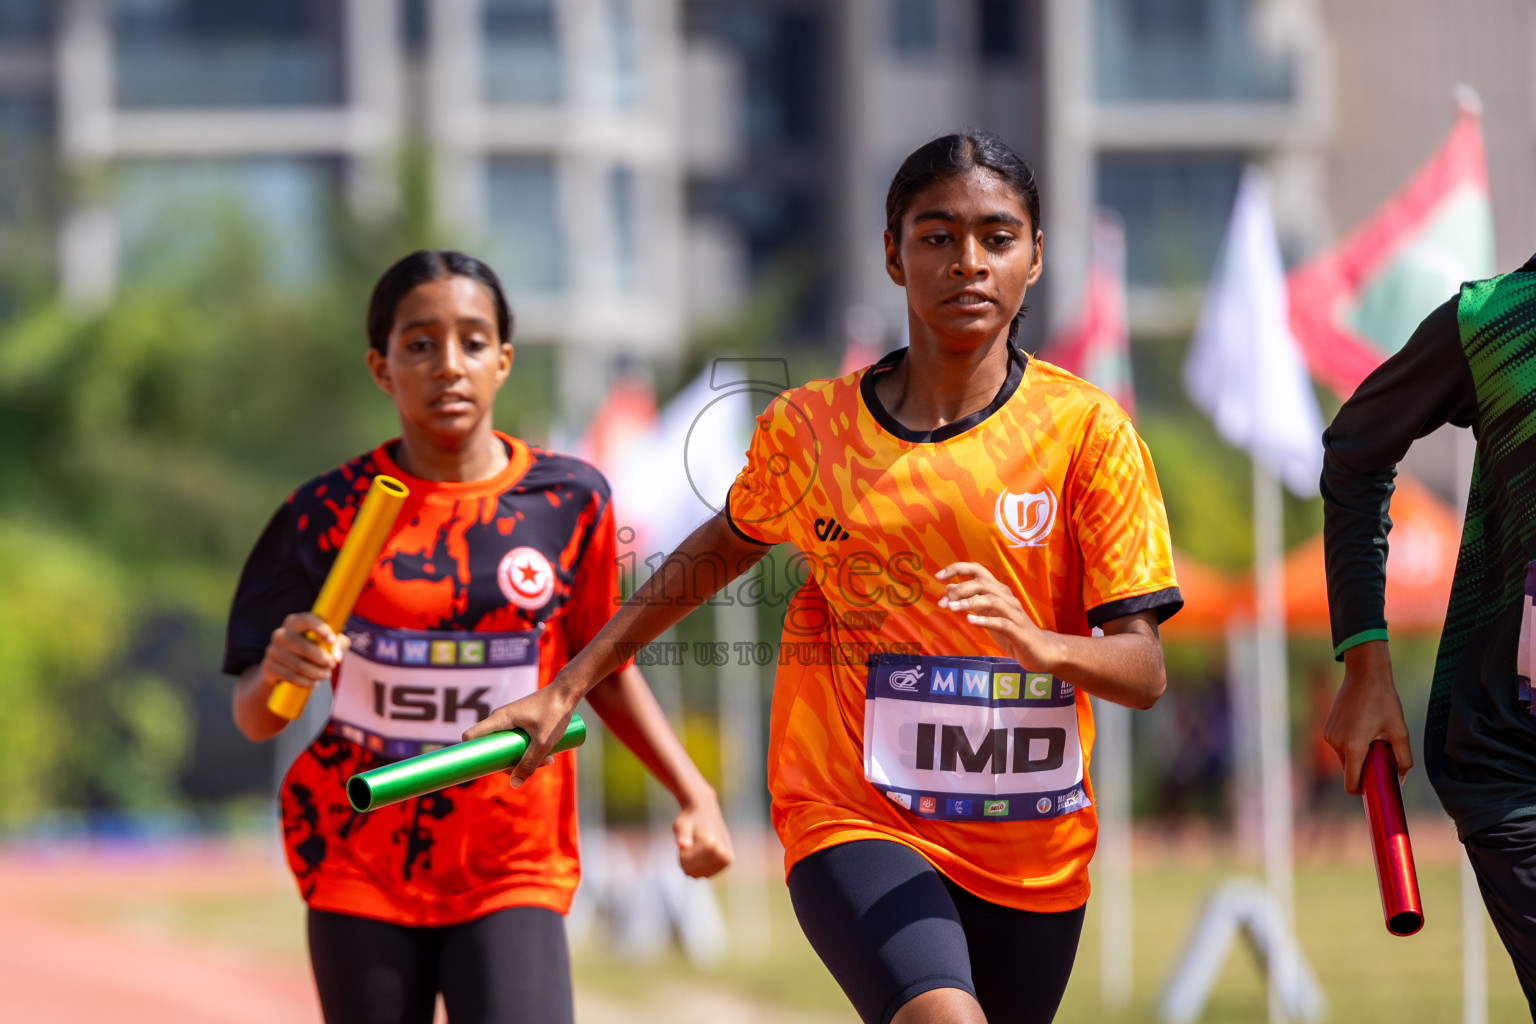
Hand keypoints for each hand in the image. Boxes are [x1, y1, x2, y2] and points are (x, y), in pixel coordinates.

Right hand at [261, 612, 347, 691]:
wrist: (285, 666)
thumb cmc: (313, 648)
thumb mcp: (329, 643)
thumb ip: (339, 645)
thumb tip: (337, 657)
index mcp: (295, 622)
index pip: (307, 620)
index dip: (321, 629)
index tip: (332, 640)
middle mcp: (281, 634)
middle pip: (304, 647)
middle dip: (322, 658)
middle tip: (332, 665)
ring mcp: (272, 650)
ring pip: (298, 665)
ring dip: (315, 672)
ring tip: (326, 675)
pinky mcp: (268, 667)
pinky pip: (289, 676)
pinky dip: (305, 681)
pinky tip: (314, 683)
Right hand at [463, 676, 578, 788]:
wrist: (568, 691)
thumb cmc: (555, 712)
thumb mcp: (543, 742)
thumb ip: (529, 763)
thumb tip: (513, 784)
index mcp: (499, 719)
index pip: (471, 736)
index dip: (471, 753)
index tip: (485, 768)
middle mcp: (501, 719)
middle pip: (492, 747)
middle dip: (509, 762)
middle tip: (531, 767)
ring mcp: (511, 720)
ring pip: (507, 746)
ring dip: (523, 757)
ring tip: (547, 760)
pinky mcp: (521, 721)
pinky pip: (516, 741)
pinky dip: (527, 749)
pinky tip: (545, 755)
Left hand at [672, 787, 732, 878]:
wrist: (706, 811)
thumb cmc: (691, 819)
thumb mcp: (682, 824)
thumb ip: (682, 835)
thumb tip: (681, 844)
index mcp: (713, 843)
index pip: (688, 862)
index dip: (681, 856)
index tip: (683, 843)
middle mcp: (724, 852)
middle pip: (695, 871)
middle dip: (687, 862)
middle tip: (688, 846)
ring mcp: (727, 859)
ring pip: (701, 875)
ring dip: (693, 866)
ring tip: (693, 850)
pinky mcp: (727, 862)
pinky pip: (707, 874)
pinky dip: (699, 868)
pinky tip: (699, 856)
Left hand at [937, 562, 1061, 669]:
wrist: (1041, 651)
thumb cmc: (1012, 631)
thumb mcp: (988, 614)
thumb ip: (971, 600)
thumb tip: (948, 588)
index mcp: (999, 591)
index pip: (978, 570)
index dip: (957, 569)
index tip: (937, 576)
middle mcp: (1007, 598)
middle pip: (983, 583)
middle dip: (960, 589)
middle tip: (943, 602)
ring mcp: (1014, 614)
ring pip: (992, 600)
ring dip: (969, 603)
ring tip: (952, 608)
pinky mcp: (1019, 632)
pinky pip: (1002, 623)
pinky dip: (985, 620)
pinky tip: (970, 621)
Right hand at [1324, 640, 1411, 793]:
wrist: (1364, 675)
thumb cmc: (1384, 702)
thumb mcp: (1400, 732)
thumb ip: (1403, 760)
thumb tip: (1399, 779)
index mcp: (1353, 747)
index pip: (1351, 784)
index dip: (1363, 791)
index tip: (1376, 788)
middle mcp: (1336, 743)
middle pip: (1349, 771)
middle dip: (1364, 770)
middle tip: (1382, 756)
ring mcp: (1329, 735)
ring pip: (1344, 759)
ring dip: (1358, 756)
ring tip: (1373, 738)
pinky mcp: (1327, 728)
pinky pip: (1339, 747)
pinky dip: (1351, 746)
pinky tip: (1364, 729)